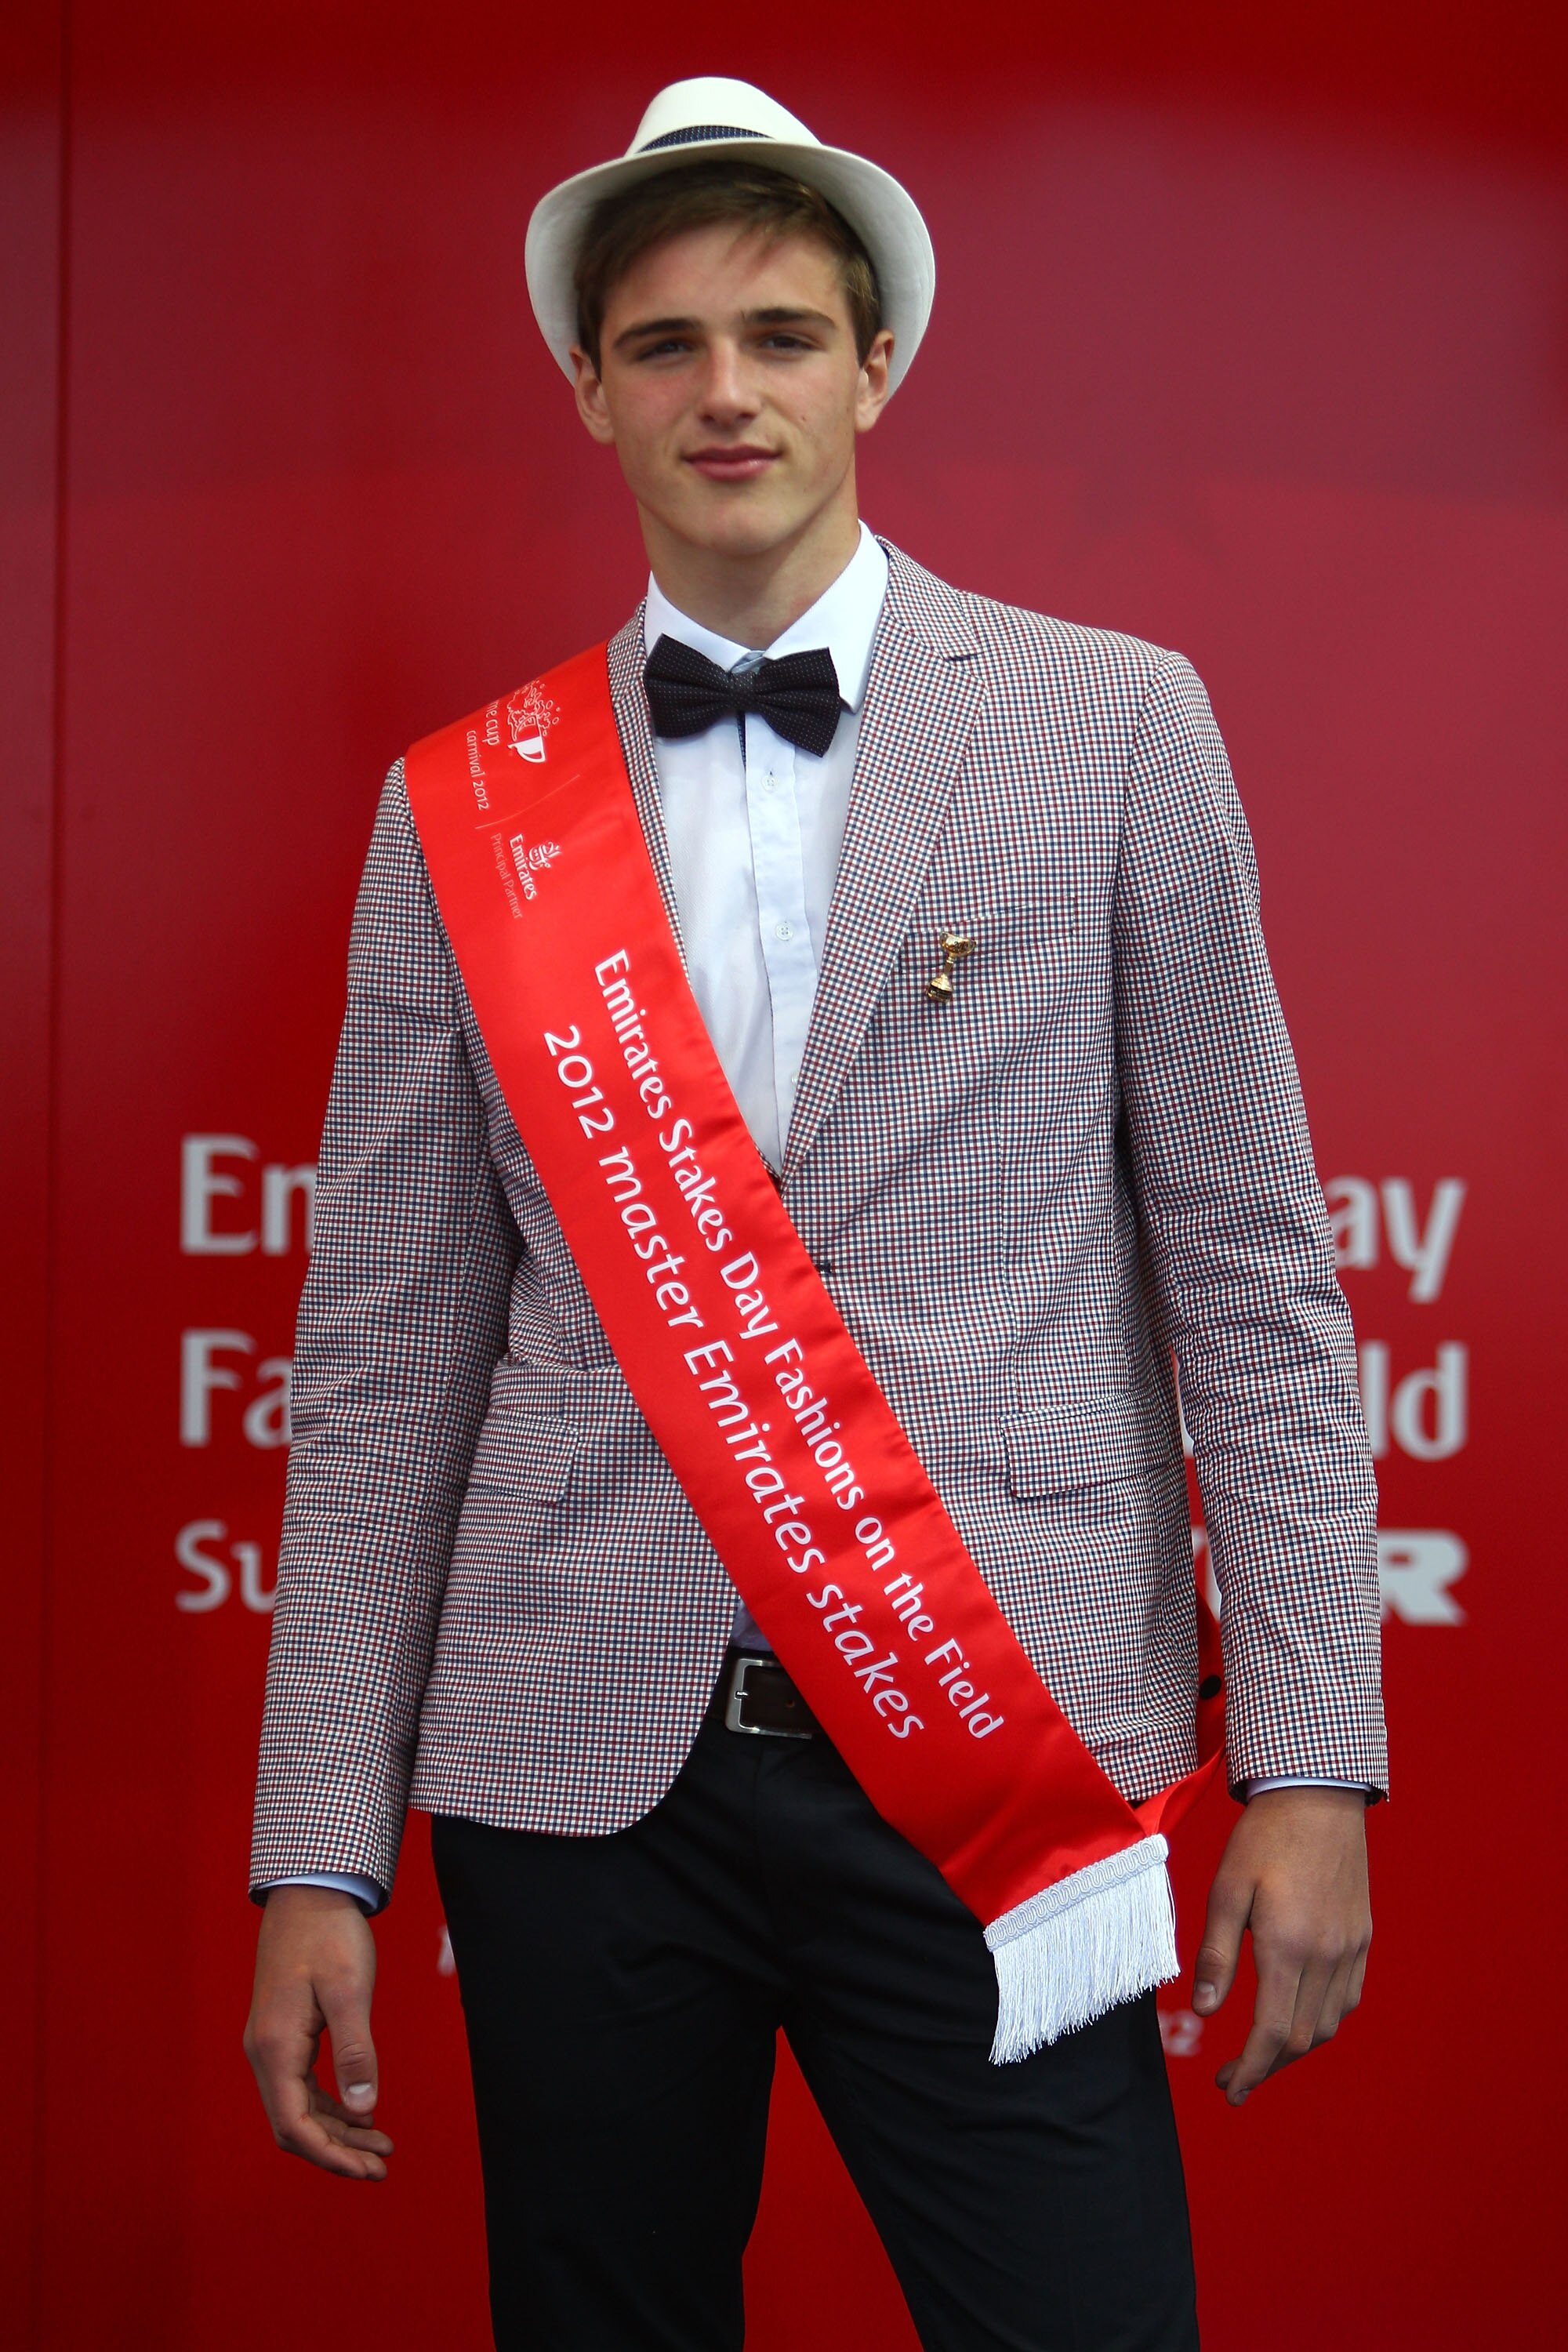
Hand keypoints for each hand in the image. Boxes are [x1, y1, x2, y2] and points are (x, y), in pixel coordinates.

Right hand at [243, 1885, 393, 2178]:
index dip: (331, 2156)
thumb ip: (357, 2051)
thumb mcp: (349, 1990)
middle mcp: (264, 2052)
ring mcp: (270, 2044)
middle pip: (294, 2125)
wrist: (310, 1892)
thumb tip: (365, 2110)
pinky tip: (361, 2111)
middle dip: (337, 2151)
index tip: (369, 2171)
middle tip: (383, 2165)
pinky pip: (301, 2086)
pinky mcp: (282, 2034)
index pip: (294, 2126)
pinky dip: (330, 2106)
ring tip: (381, 2144)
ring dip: (337, 2130)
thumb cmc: (330, 1935)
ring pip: (298, 2108)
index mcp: (275, 2047)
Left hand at [1192, 1786, 1370, 2106]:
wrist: (1318, 1796)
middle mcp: (1327, 1957)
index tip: (1228, 2088)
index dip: (1250, 2070)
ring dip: (1294, 2049)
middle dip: (1267, 2068)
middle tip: (1234, 2079)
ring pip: (1328, 2025)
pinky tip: (1299, 2017)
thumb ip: (1217, 1952)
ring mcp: (1350, 1949)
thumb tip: (1205, 2011)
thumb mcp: (1227, 1889)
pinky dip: (1322, 2022)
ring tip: (1261, 2054)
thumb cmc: (1264, 1838)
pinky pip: (1348, 1999)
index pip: (1272, 2034)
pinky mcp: (1362, 1938)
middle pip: (1301, 2039)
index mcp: (1289, 1947)